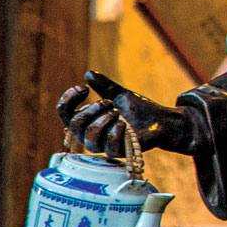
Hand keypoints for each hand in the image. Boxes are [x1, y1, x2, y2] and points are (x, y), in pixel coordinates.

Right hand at [57, 71, 201, 157]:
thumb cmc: (139, 110)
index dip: (68, 101)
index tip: (82, 88)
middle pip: (75, 126)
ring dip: (102, 121)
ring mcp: (104, 146)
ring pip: (89, 139)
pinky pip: (108, 146)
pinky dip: (115, 132)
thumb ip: (105, 86)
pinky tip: (124, 124)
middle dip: (90, 110)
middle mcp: (91, 135)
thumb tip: (89, 73)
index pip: (65, 114)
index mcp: (88, 121)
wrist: (161, 121)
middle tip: (108, 102)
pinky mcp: (118, 153)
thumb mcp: (120, 94)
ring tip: (117, 112)